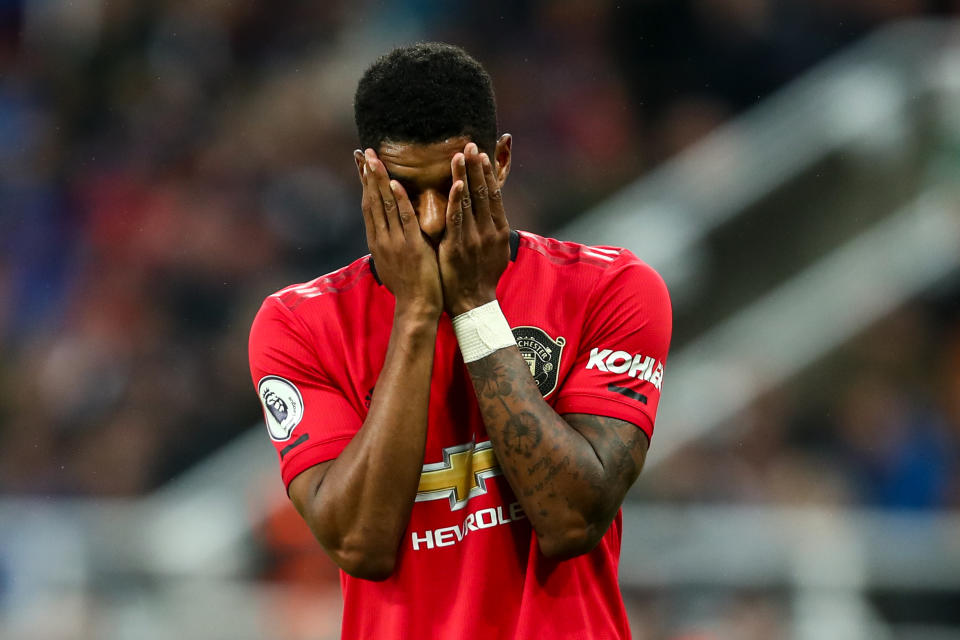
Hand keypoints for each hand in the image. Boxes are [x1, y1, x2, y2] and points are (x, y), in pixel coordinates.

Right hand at [358, 149, 442, 318]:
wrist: (416, 307)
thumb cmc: (410, 287)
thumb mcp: (394, 261)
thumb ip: (391, 242)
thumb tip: (389, 230)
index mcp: (377, 241)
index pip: (368, 206)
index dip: (365, 184)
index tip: (362, 165)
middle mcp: (381, 239)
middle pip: (371, 201)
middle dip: (368, 176)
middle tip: (365, 152)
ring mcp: (395, 243)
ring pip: (384, 206)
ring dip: (379, 181)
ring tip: (374, 159)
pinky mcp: (411, 247)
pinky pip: (404, 219)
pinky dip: (398, 201)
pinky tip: (395, 183)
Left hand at [438, 142, 510, 315]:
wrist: (473, 304)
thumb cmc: (480, 278)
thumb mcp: (495, 252)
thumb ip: (493, 231)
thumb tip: (493, 214)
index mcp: (498, 231)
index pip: (494, 195)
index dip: (488, 174)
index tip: (483, 154)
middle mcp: (489, 231)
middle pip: (483, 192)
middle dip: (477, 167)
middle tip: (471, 144)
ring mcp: (473, 238)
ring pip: (469, 201)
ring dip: (464, 176)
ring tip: (460, 155)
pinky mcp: (457, 246)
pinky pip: (456, 219)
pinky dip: (456, 200)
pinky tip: (455, 184)